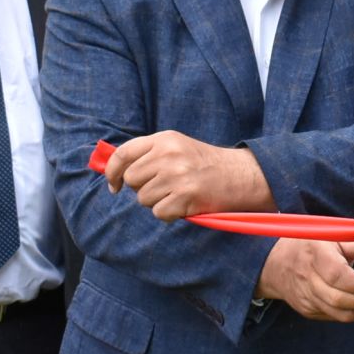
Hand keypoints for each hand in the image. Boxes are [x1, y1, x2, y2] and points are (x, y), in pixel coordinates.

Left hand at [106, 131, 271, 220]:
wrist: (240, 175)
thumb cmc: (204, 164)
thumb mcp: (176, 147)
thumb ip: (148, 154)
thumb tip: (116, 172)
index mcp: (164, 139)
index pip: (123, 154)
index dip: (113, 172)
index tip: (115, 185)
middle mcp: (169, 154)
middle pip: (132, 179)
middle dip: (142, 189)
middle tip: (163, 188)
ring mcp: (177, 175)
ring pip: (144, 199)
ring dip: (157, 202)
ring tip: (178, 194)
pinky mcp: (186, 195)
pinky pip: (159, 213)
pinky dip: (169, 214)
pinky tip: (184, 205)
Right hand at [255, 238, 353, 321]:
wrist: (275, 265)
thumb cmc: (308, 246)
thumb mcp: (329, 235)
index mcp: (314, 255)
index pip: (337, 276)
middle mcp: (307, 279)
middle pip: (338, 299)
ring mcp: (306, 298)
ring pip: (338, 314)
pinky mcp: (307, 310)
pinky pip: (333, 317)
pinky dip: (350, 312)